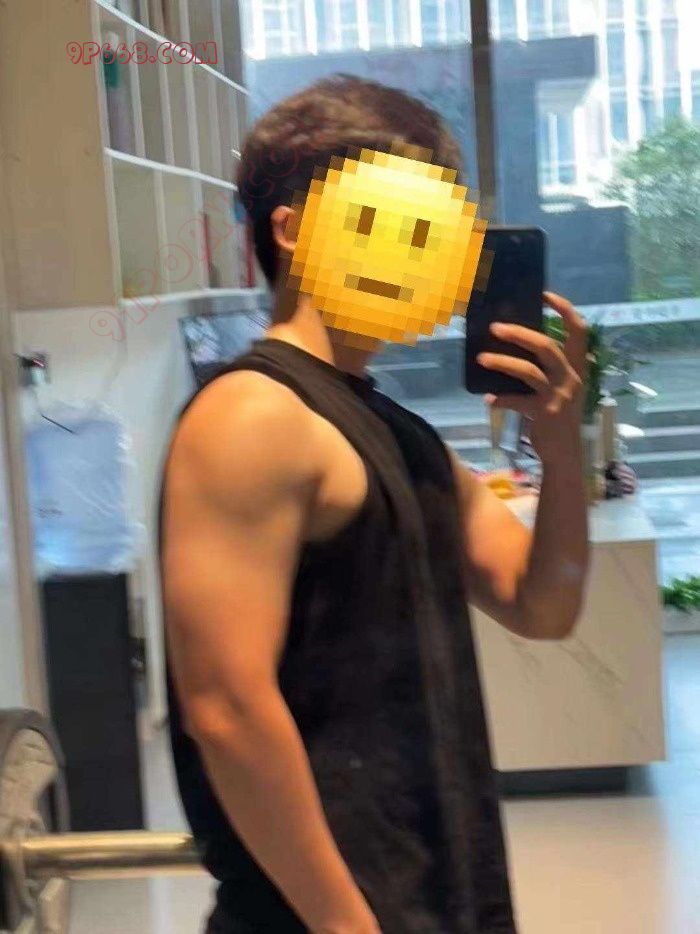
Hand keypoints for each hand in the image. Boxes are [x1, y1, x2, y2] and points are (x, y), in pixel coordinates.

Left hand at [477, 291, 588, 462]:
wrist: (564, 454)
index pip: (579, 331)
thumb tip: (511, 347)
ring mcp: (560, 395)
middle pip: (547, 346)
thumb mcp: (559, 388)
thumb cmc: (557, 416)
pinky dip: (501, 399)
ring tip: (481, 359)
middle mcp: (572, 377)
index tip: (544, 295)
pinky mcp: (545, 413)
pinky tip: (489, 400)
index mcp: (577, 366)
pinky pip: (517, 401)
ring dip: (502, 362)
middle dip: (519, 334)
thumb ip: (544, 369)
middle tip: (495, 328)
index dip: (564, 309)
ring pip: (529, 371)